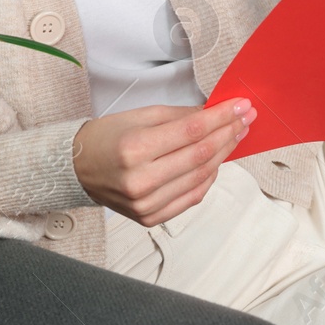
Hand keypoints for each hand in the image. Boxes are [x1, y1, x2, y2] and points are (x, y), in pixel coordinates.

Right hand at [72, 99, 255, 226]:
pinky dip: (209, 177)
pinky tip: (218, 160)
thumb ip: (180, 117)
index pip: (192, 131)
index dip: (221, 117)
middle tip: (246, 118)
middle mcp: (140, 180)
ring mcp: (146, 203)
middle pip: (200, 154)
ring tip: (237, 135)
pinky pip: (191, 197)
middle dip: (229, 132)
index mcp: (134, 149)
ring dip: (224, 153)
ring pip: (201, 177)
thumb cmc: (107, 138)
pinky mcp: (150, 217)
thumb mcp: (141, 115)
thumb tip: (215, 114)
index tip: (240, 106)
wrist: (78, 169)